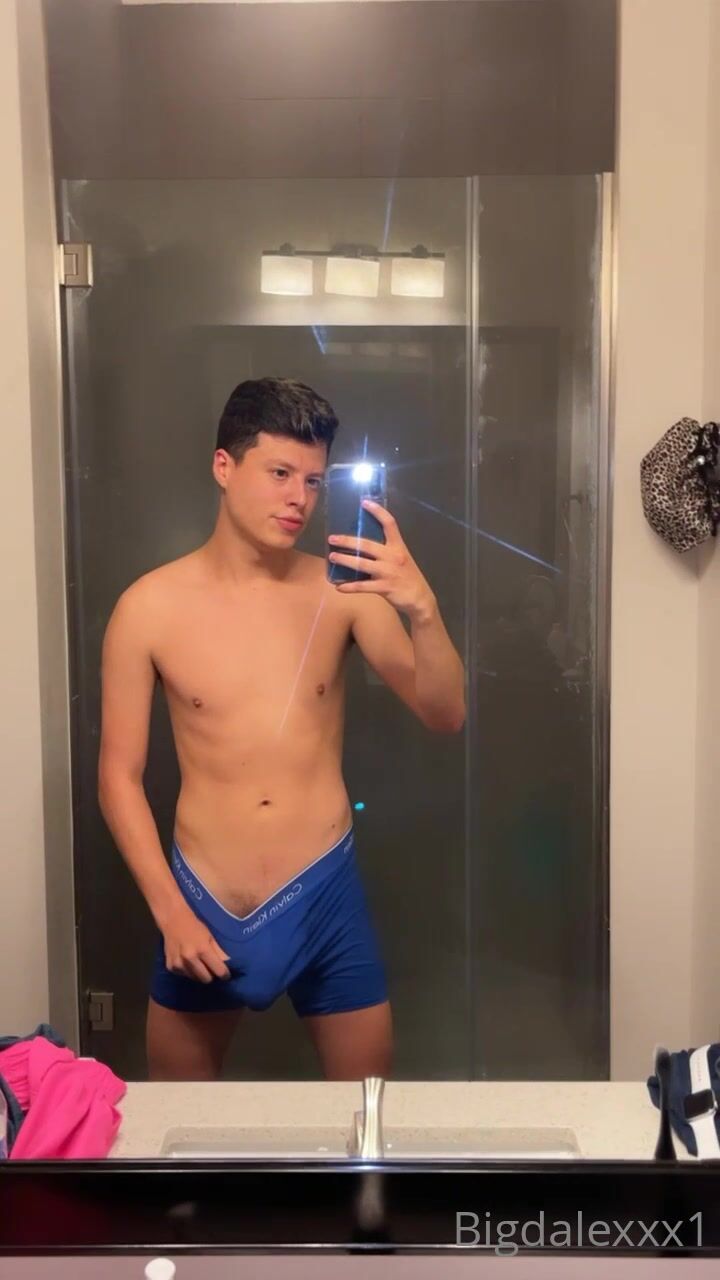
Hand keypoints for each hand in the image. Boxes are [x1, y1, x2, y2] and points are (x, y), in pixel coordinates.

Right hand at [162, 902, 230, 983]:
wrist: (173, 920)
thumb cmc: (195, 927)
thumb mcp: (210, 936)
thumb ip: (219, 952)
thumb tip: (228, 965)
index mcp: (202, 949)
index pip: (218, 970)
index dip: (224, 974)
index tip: (226, 975)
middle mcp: (189, 958)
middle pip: (206, 979)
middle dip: (211, 975)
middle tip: (211, 968)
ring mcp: (178, 964)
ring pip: (195, 978)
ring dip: (199, 974)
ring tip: (198, 962)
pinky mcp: (170, 967)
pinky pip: (184, 975)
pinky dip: (188, 971)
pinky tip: (187, 961)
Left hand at [328, 500, 435, 619]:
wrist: (420, 599)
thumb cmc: (408, 576)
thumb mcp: (402, 558)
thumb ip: (386, 550)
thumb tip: (364, 543)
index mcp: (398, 546)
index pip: (389, 524)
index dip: (378, 512)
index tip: (364, 502)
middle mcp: (393, 556)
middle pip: (367, 545)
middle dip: (347, 541)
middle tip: (332, 538)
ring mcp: (388, 572)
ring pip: (362, 564)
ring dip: (344, 560)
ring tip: (332, 557)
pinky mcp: (384, 587)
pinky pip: (363, 586)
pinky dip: (349, 587)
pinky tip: (339, 587)